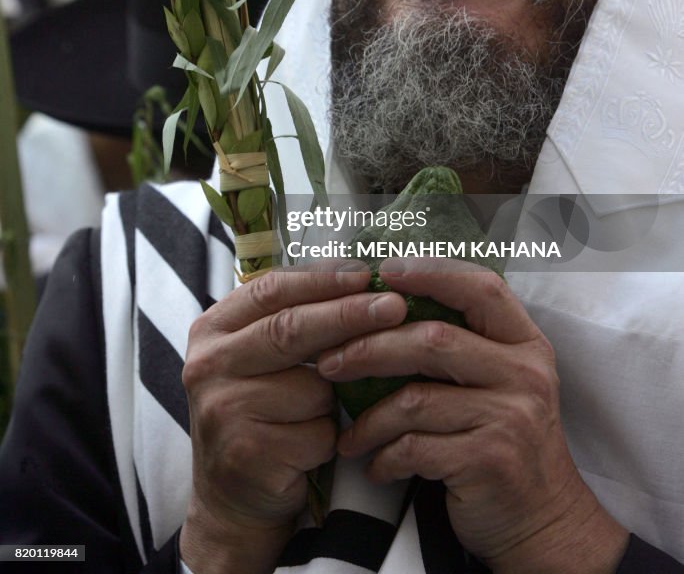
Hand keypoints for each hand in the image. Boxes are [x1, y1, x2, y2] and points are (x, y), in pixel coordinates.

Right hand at [179, 264, 406, 573]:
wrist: (231, 500)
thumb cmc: (260, 413)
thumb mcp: (260, 358)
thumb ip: (291, 321)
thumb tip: (362, 282)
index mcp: (212, 330)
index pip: (270, 289)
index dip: (321, 280)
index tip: (364, 273)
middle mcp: (207, 365)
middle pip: (291, 329)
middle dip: (349, 314)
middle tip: (395, 306)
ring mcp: (223, 410)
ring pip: (313, 386)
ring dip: (336, 398)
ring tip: (320, 412)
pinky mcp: (246, 453)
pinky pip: (317, 432)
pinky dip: (329, 437)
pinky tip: (308, 448)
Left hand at [317, 259, 628, 573]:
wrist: (544, 520)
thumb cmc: (504, 440)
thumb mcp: (500, 382)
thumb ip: (463, 345)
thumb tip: (384, 307)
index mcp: (525, 343)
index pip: (481, 287)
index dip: (430, 273)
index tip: (383, 272)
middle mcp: (525, 374)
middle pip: (433, 339)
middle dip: (370, 347)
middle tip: (330, 362)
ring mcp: (511, 417)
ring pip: (416, 398)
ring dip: (369, 418)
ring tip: (350, 433)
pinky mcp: (490, 461)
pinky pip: (416, 447)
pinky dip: (385, 457)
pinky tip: (375, 465)